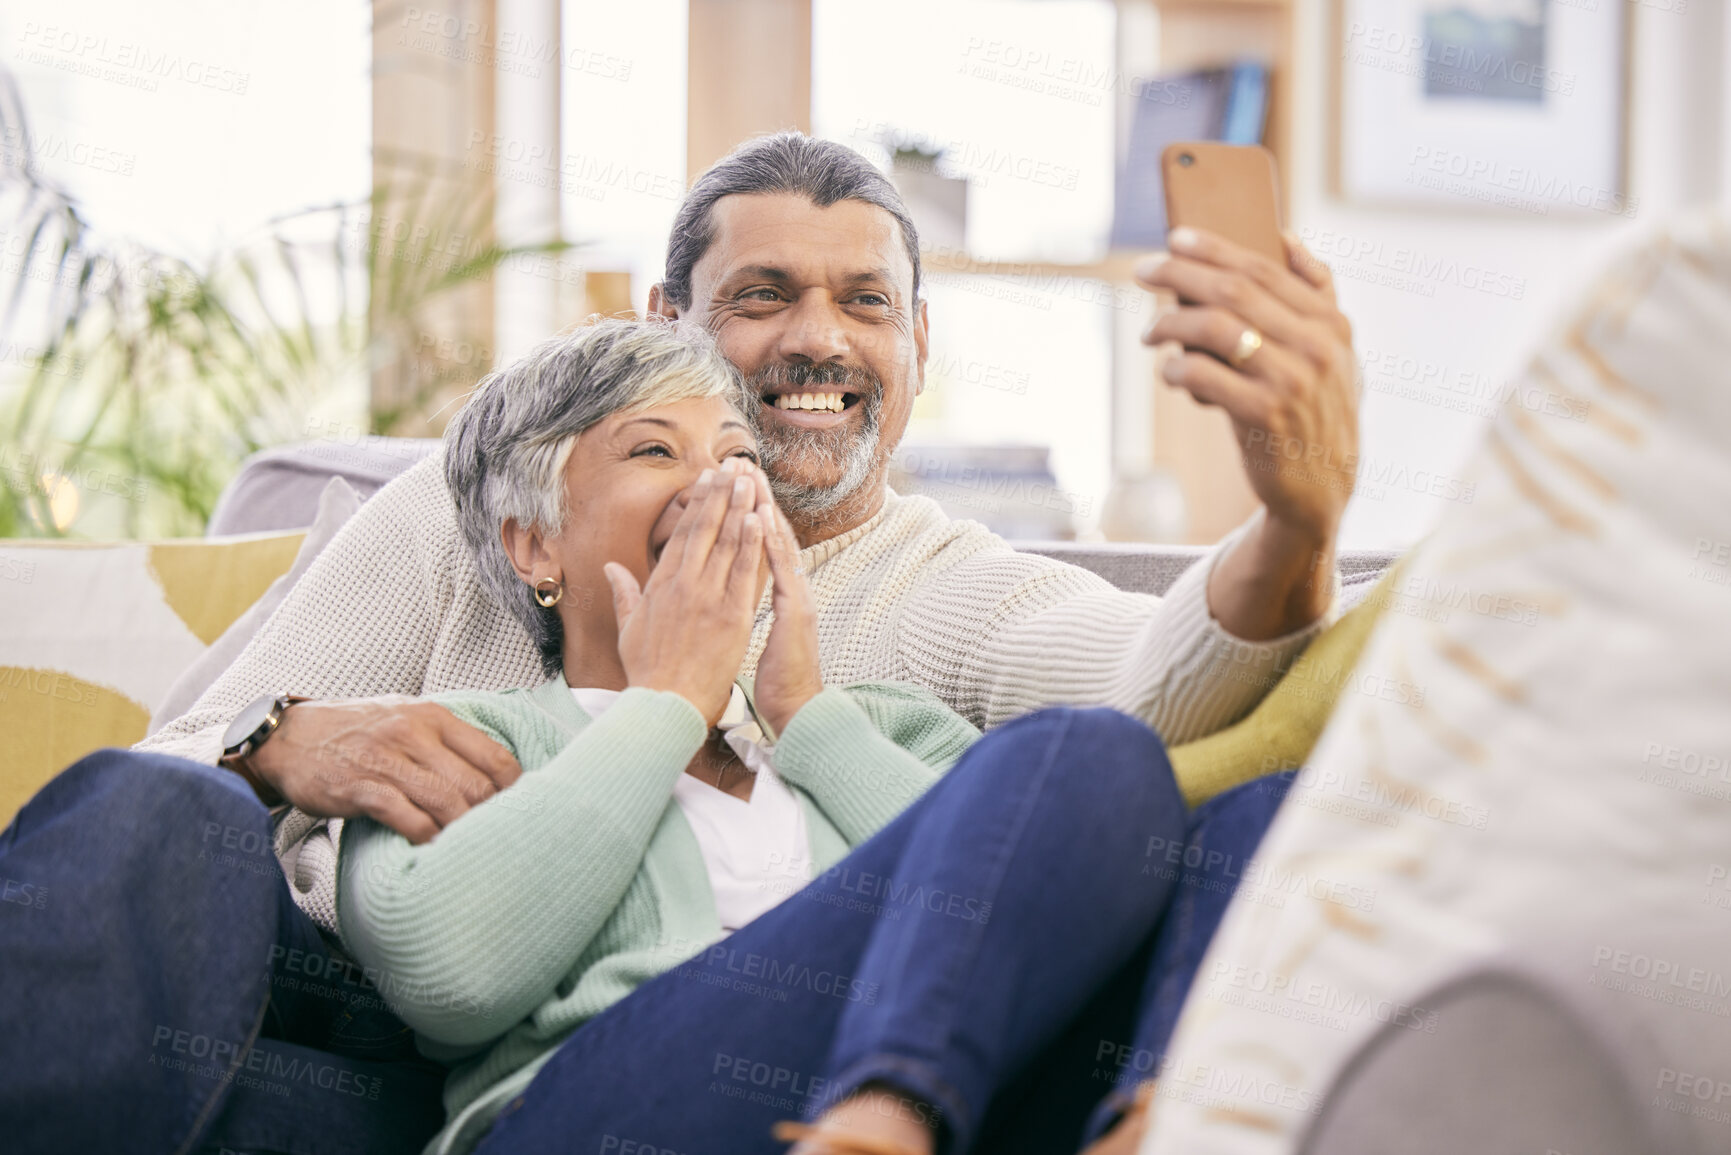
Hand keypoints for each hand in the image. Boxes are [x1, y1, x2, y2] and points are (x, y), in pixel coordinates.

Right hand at [244, 696, 522, 843]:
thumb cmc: (357, 731)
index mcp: (434, 717)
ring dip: (462, 831)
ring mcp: (386, 760)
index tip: (520, 811)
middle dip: (491, 816)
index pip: (494, 756)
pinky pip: (407, 818)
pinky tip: (432, 848)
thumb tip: (496, 773)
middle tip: (496, 838)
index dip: (515, 789)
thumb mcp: (407, 718)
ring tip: (469, 848)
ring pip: (446, 802)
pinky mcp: (360, 788)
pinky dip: (426, 837)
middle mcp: (413, 734)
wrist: (289, 738)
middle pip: (475, 784)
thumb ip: (447, 740)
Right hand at [603, 458, 764, 726]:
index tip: (708, 480)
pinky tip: (759, 518)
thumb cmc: (647, 672)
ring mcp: (710, 599)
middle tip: (732, 466)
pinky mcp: (733, 617)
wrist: (666, 705)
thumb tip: (611, 567)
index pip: (682, 534)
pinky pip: (746, 573)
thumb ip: (624, 592)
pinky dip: (753, 544)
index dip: (698, 504)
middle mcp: (684, 585)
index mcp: (660, 586)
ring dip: (740, 508)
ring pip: (727, 544)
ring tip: (750, 480)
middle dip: (720, 494)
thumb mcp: (628, 628)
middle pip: (706, 530)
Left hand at [748, 470, 822, 734]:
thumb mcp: (756, 639)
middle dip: (754, 498)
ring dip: (764, 507)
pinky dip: (772, 540)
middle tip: (742, 463)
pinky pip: (782, 569)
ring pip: (778, 543)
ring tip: (751, 475)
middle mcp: (791, 589)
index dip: (745, 513)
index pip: (758, 545)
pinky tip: (762, 516)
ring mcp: (796, 597)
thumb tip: (729, 596)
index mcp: (777, 595)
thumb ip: (744, 611)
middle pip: (770, 534)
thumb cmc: (777, 681)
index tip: (730, 484)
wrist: (800, 710)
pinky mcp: (796, 611)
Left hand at [1137, 227, 1358, 636]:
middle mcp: (1317, 346)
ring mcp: (1292, 380)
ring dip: (1171, 324)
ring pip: (1215, 327)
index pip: (1264, 268)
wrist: (1321, 489)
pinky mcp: (1265, 415)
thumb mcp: (1335, 353)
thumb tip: (1286, 239)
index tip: (1175, 239)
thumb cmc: (1315, 412)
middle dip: (1179, 274)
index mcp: (1332, 322)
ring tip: (1150, 334)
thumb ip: (1317, 296)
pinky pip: (1204, 376)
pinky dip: (1177, 369)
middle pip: (1233, 290)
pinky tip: (1169, 372)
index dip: (1215, 248)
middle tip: (1143, 272)